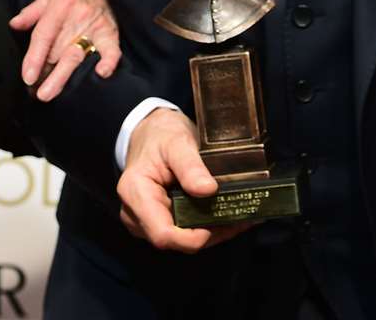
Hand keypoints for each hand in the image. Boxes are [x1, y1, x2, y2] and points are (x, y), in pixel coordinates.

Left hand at [9, 0, 120, 100]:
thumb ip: (31, 12)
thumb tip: (14, 25)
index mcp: (60, 4)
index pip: (43, 35)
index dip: (34, 58)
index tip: (28, 77)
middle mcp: (77, 15)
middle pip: (57, 50)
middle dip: (44, 72)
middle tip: (35, 92)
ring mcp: (94, 25)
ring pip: (76, 55)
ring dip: (62, 76)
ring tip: (49, 93)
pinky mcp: (110, 33)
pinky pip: (111, 49)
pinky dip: (108, 61)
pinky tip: (101, 73)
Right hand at [117, 108, 250, 252]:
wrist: (150, 133)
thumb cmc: (160, 135)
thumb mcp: (177, 142)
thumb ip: (189, 166)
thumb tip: (207, 190)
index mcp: (135, 194)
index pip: (163, 234)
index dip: (194, 237)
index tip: (222, 221)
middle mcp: (135, 214)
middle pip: (176, 241)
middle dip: (210, 233)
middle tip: (240, 216)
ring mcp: (144, 222)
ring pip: (182, 241)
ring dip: (211, 231)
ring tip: (239, 215)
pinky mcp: (157, 223)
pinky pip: (183, 234)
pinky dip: (205, 226)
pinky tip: (225, 215)